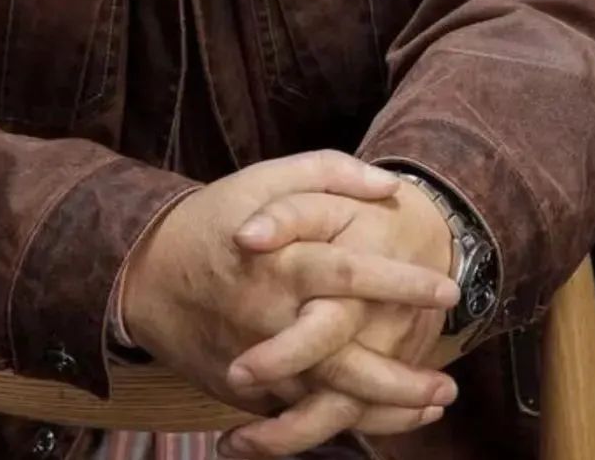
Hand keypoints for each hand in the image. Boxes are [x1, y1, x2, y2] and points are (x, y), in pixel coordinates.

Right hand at [120, 151, 459, 416]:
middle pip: (343, 357)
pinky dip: (347, 421)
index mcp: (280, 261)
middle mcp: (271, 317)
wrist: (145, 275)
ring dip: (385, 410)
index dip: (398, 282)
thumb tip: (388, 186)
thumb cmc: (214, 220)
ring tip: (434, 404)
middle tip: (449, 384)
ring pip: (327, 398)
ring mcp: (258, 361)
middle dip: (400, 376)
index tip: (447, 287)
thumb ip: (328, 173)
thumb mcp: (264, 180)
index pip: (348, 273)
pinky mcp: (247, 390)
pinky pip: (302, 416)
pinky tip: (391, 420)